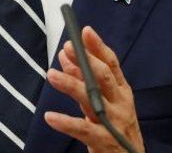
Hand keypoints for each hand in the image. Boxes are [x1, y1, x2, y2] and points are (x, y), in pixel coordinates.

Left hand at [45, 26, 144, 152]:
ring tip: (52, 74)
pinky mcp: (104, 141)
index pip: (112, 65)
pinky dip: (66, 122)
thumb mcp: (102, 101)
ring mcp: (114, 122)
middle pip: (105, 78)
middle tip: (68, 48)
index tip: (86, 31)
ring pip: (93, 99)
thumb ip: (85, 80)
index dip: (99, 47)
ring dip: (71, 85)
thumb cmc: (114, 127)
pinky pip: (83, 129)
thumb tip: (66, 56)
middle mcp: (120, 104)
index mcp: (121, 92)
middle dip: (87, 61)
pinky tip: (50, 116)